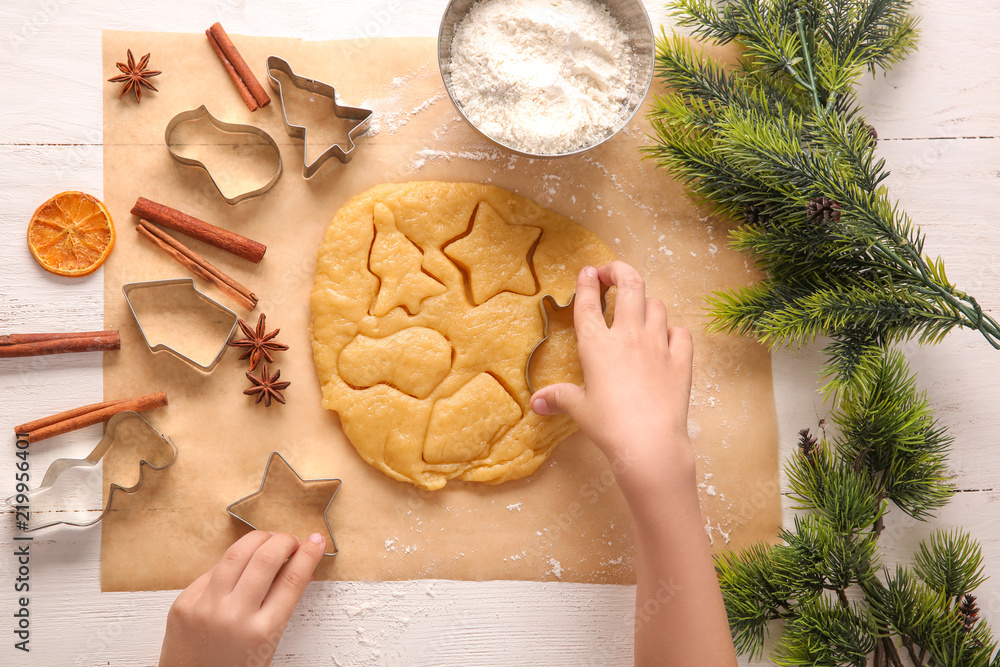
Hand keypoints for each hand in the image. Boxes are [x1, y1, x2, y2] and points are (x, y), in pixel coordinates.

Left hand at [158, 531, 325, 666]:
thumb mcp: (267, 644)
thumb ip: (280, 606)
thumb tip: (297, 567)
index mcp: (262, 632)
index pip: (292, 579)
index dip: (309, 554)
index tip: (316, 541)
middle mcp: (233, 617)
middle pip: (266, 558)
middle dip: (285, 541)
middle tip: (292, 541)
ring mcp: (205, 608)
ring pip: (236, 554)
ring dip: (258, 540)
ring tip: (268, 541)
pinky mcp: (184, 603)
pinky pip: (212, 571)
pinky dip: (231, 562)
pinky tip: (240, 564)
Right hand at [530, 261, 694, 495]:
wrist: (650, 444)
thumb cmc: (609, 426)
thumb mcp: (579, 409)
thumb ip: (559, 397)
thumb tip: (536, 402)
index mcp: (597, 345)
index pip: (589, 302)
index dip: (587, 281)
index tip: (588, 271)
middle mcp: (628, 336)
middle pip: (630, 285)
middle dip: (620, 271)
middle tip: (612, 274)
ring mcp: (658, 345)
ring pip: (657, 304)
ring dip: (646, 302)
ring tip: (637, 310)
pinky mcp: (680, 360)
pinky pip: (680, 333)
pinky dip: (673, 331)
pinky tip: (665, 339)